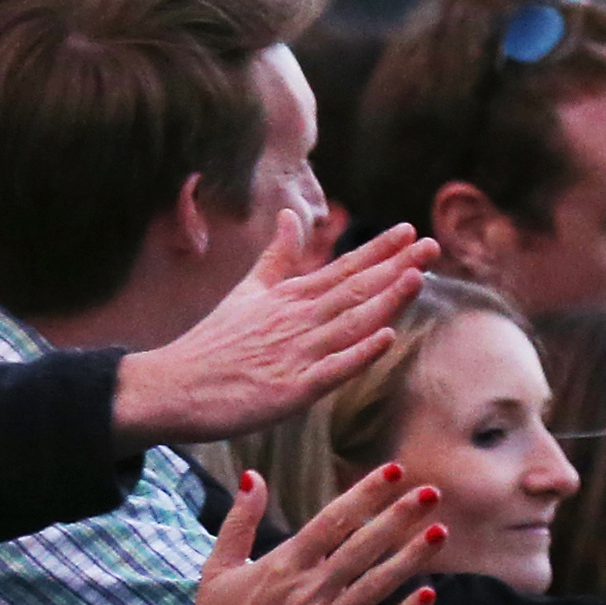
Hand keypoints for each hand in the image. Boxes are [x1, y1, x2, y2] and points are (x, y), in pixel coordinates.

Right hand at [111, 220, 433, 447]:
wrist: (172, 387)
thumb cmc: (213, 342)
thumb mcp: (246, 291)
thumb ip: (277, 257)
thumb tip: (292, 215)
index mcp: (289, 298)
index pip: (343, 268)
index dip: (380, 250)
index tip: (412, 230)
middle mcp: (297, 319)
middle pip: (355, 290)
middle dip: (396, 266)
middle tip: (433, 243)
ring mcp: (295, 353)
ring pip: (350, 323)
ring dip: (386, 300)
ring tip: (417, 276)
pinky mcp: (291, 389)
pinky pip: (332, 369)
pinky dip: (360, 354)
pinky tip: (386, 337)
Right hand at [171, 469, 452, 604]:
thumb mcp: (217, 569)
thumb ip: (238, 521)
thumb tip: (255, 475)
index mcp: (284, 565)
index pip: (334, 519)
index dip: (367, 493)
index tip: (395, 471)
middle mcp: (312, 590)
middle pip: (365, 545)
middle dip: (400, 515)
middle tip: (433, 491)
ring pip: (380, 583)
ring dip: (413, 557)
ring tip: (442, 531)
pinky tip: (432, 593)